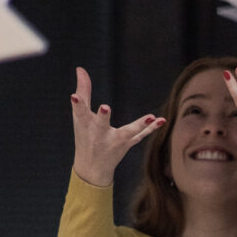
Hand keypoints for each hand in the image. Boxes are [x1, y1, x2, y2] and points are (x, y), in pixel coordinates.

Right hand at [70, 67, 162, 187]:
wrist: (92, 168)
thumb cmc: (84, 135)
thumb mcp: (80, 115)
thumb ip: (83, 91)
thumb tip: (80, 69)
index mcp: (85, 124)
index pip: (80, 112)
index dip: (77, 104)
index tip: (74, 96)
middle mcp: (99, 134)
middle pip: (100, 124)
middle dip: (102, 117)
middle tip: (104, 108)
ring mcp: (114, 141)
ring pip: (127, 132)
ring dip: (139, 125)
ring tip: (151, 117)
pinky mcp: (126, 144)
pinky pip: (139, 136)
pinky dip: (150, 129)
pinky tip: (161, 120)